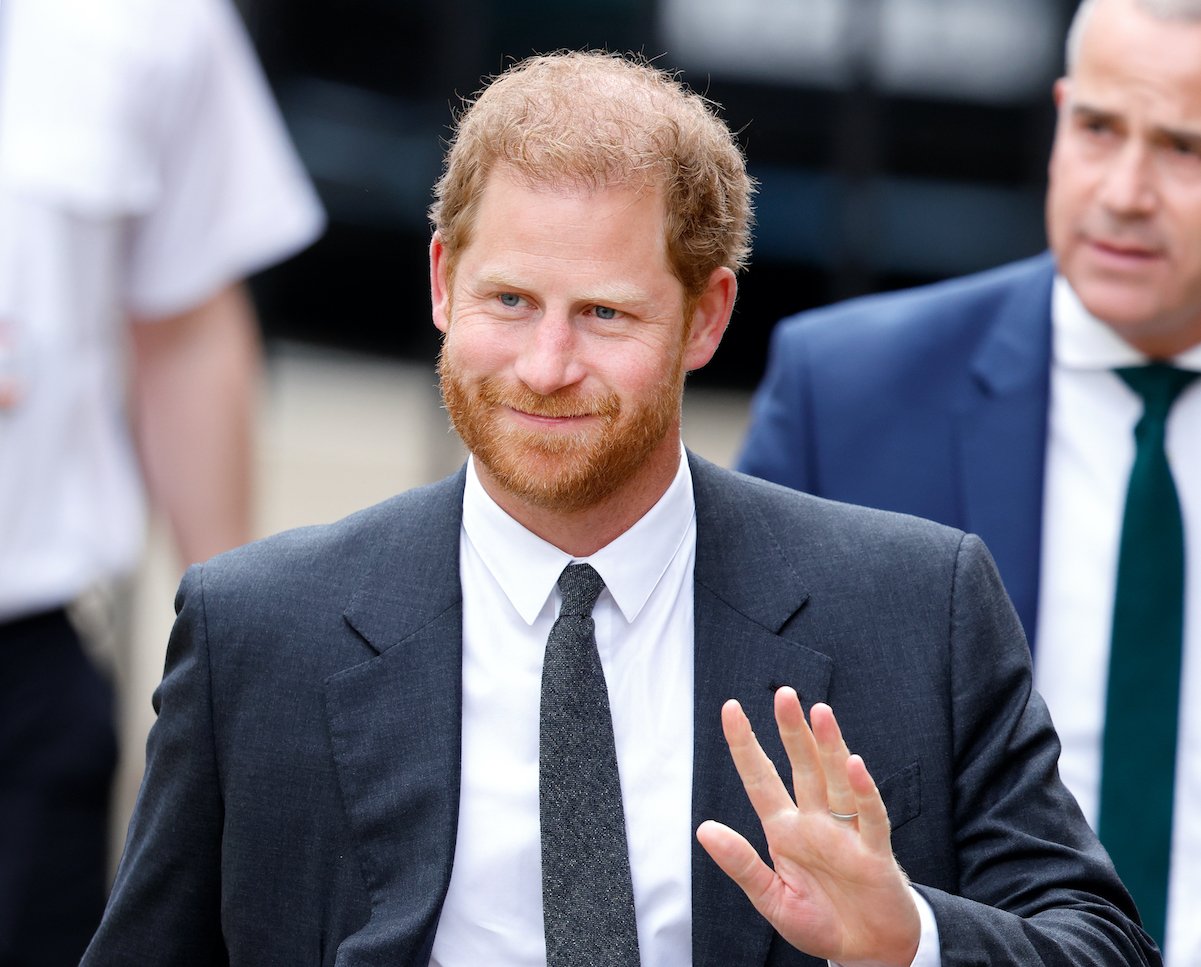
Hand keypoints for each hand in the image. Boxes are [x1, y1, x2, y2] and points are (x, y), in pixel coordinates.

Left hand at [696, 688, 919, 966]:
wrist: (868, 952)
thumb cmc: (821, 922)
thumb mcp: (771, 899)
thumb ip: (741, 864)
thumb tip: (703, 829)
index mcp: (785, 831)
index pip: (760, 779)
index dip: (745, 745)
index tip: (730, 709)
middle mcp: (815, 823)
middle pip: (803, 767)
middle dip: (792, 731)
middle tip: (784, 694)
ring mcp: (846, 834)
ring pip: (837, 780)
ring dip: (829, 747)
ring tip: (820, 712)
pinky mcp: (875, 853)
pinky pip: (871, 817)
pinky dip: (864, 792)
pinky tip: (855, 765)